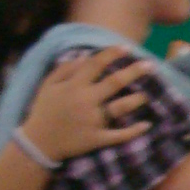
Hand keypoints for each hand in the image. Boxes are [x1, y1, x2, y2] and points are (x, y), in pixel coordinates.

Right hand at [21, 49, 149, 162]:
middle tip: (150, 64)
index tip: (126, 47)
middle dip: (133, 72)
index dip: (111, 54)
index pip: (95, 65)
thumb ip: (65, 69)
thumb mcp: (48, 85)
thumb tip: (85, 56)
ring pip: (119, 108)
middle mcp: (86, 101)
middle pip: (114, 83)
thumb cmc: (44, 110)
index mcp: (74, 86)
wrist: (38, 143)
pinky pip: (119, 135)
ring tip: (147, 94)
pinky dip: (134, 131)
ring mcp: (93, 121)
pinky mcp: (97, 139)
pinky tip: (147, 125)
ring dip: (135, 100)